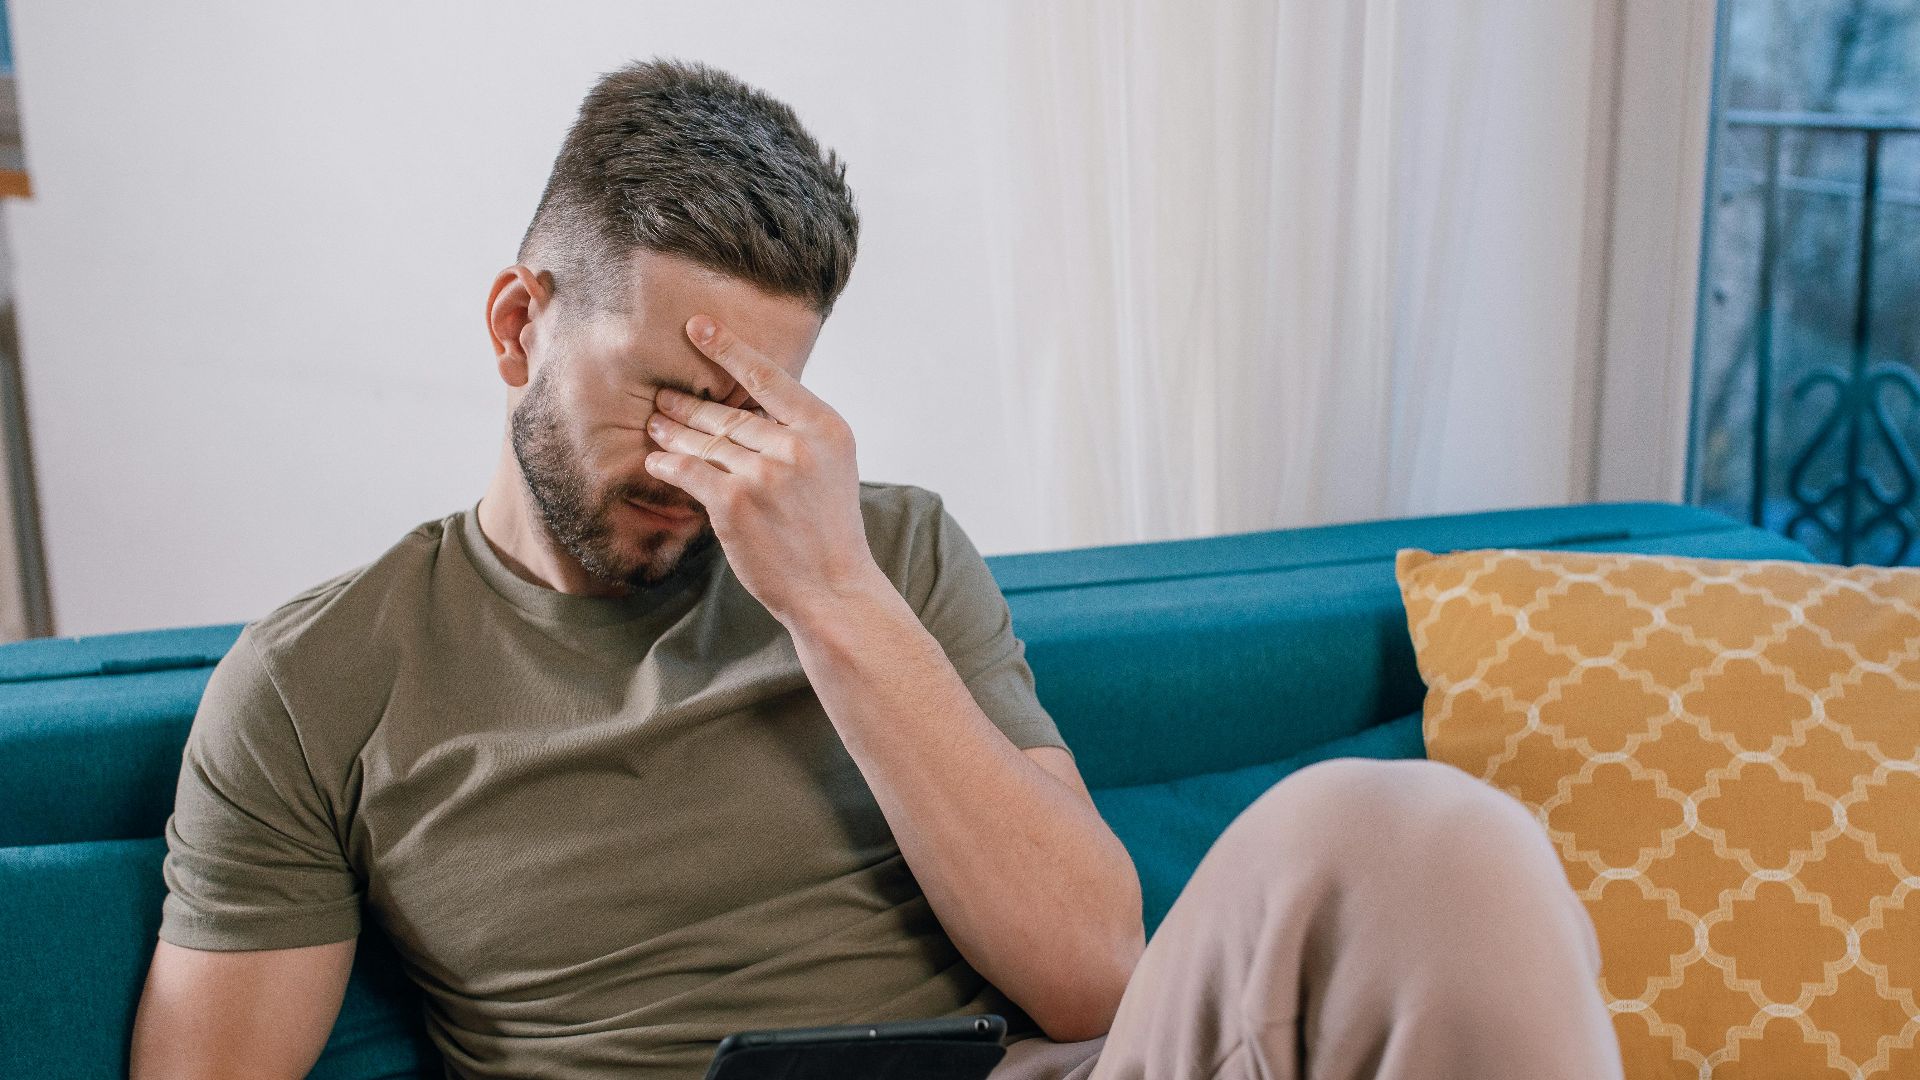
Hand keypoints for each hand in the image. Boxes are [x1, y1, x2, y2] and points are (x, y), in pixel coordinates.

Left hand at [644, 314, 886, 624]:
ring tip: (656, 426)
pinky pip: (690, 473)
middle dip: (690, 405)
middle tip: (664, 396)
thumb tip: (750, 406)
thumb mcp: (832, 467)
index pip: (768, 377)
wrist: (833, 588)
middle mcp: (796, 444)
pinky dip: (668, 466)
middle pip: (730, 415)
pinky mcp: (735, 502)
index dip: (728, 349)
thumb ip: (798, 433)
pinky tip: (656, 462)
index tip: (697, 326)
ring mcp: (764, 473)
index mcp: (825, 427)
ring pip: (705, 443)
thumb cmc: (828, 529)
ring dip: (674, 433)